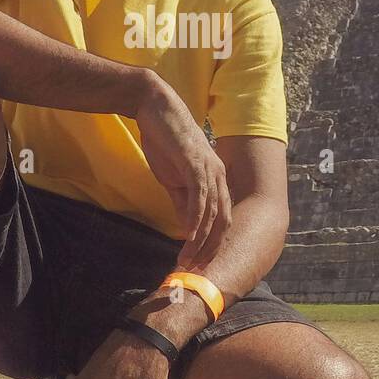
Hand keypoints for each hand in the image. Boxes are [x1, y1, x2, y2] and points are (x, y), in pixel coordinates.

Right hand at [135, 76, 231, 268]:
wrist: (154, 109)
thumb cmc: (164, 141)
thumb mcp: (173, 178)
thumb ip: (183, 201)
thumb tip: (188, 227)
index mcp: (216, 179)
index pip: (221, 219)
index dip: (213, 243)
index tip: (199, 263)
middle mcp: (219, 176)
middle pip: (224, 222)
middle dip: (211, 249)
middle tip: (196, 270)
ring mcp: (210, 170)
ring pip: (213, 215)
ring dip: (201, 241)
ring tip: (187, 260)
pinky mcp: (196, 165)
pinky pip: (201, 200)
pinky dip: (196, 221)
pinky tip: (188, 237)